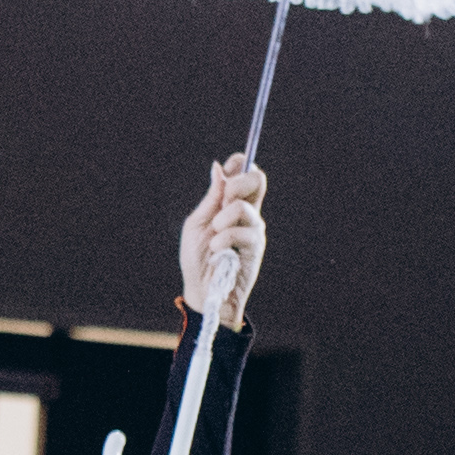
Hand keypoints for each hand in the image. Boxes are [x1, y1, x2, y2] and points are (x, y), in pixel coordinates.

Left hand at [178, 154, 266, 327]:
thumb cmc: (197, 260)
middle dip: (238, 182)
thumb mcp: (197, 224)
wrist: (202, 292)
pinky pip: (244, 231)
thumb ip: (211, 198)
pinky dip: (225, 238)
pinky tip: (217, 250)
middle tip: (224, 199)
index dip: (240, 164)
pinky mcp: (256, 248)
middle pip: (257, 180)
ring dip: (223, 220)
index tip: (232, 163)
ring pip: (245, 207)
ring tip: (214, 238)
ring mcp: (253, 230)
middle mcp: (247, 214)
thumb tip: (219, 167)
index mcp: (231, 205)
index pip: (244, 175)